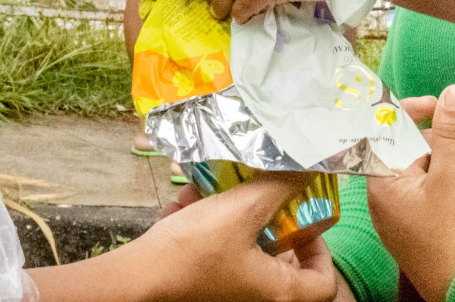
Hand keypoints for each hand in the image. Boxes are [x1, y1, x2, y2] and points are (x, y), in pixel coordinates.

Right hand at [44, 177, 337, 301]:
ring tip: (208, 188)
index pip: (322, 284)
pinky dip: (203, 228)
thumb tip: (311, 166)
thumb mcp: (243, 208)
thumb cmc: (193, 251)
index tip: (306, 223)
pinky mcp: (197, 288)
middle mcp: (254, 300)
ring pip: (240, 252)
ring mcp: (224, 295)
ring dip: (228, 215)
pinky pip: (211, 256)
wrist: (132, 281)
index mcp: (277, 293)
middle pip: (279, 262)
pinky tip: (183, 202)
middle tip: (259, 195)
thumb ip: (281, 186)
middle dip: (266, 219)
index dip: (321, 252)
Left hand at [367, 85, 454, 301]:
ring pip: (424, 167)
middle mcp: (384, 198)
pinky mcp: (420, 226)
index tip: (439, 103)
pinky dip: (452, 176)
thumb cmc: (452, 237)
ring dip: (453, 154)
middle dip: (444, 135)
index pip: (383, 130)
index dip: (409, 109)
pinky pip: (431, 188)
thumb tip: (453, 92)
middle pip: (409, 147)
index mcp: (382, 182)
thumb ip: (450, 131)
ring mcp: (402, 214)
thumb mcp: (452, 177)